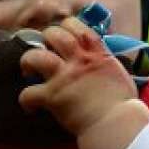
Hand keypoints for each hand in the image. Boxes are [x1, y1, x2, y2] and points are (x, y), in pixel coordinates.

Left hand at [19, 16, 138, 135]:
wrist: (116, 124)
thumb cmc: (122, 104)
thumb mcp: (117, 72)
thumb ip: (104, 62)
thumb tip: (100, 59)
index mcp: (96, 53)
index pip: (75, 25)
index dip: (64, 27)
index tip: (62, 37)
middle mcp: (78, 60)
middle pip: (53, 34)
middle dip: (44, 40)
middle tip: (43, 52)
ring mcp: (64, 77)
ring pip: (35, 57)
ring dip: (27, 61)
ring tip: (28, 71)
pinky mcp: (53, 96)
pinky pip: (28, 93)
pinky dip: (25, 100)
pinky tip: (31, 107)